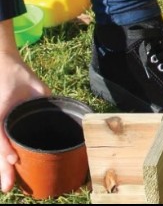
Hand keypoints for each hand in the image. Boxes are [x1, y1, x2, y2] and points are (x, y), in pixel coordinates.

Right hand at [0, 22, 49, 192]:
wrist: (4, 67)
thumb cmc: (18, 76)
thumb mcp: (34, 85)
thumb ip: (45, 97)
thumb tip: (64, 108)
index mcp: (2, 114)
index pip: (1, 137)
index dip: (6, 150)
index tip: (13, 161)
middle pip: (0, 149)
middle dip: (4, 169)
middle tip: (8, 187)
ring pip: (0, 150)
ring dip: (4, 168)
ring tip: (10, 184)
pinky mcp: (2, 126)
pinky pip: (3, 143)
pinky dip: (5, 157)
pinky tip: (12, 170)